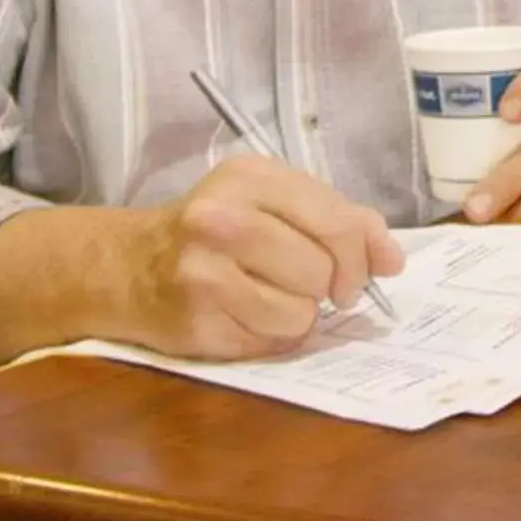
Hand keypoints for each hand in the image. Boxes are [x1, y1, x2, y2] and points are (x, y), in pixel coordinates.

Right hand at [122, 155, 402, 359]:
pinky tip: (242, 315)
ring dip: (297, 314)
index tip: (359, 273)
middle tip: (302, 281)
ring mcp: (203, 274)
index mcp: (250, 178)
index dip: (362, 256)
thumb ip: (341, 221)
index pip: (338, 223)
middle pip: (322, 272)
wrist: (127, 266)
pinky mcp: (196, 324)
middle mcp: (220, 220)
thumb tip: (393, 260)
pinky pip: (271, 343)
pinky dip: (271, 336)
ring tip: (266, 296)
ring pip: (300, 314)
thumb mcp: (274, 202)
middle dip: (326, 286)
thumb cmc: (215, 230)